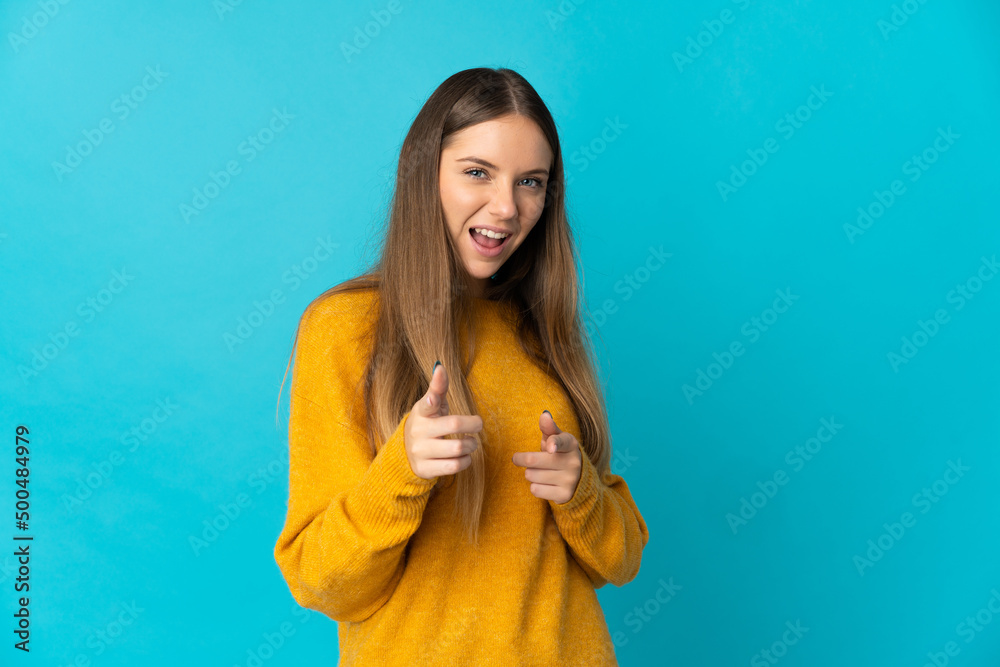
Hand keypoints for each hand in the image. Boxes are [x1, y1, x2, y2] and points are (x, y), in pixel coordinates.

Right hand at [404, 362, 482, 479]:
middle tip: (477, 425)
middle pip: (454, 425)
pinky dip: (466, 461)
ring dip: (471, 445)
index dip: (431, 400)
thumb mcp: (431, 405)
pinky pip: (454, 466)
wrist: (406, 453)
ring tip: (471, 443)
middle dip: (473, 424)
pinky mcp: (424, 469)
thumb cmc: (427, 423)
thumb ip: (438, 388)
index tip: (433, 399)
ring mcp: (420, 451)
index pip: (427, 404)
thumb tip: (440, 367)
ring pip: (457, 448)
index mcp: (421, 412)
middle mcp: (418, 431)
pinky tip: (464, 456)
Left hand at [511, 411, 581, 503]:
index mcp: (570, 444)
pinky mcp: (564, 495)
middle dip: (520, 459)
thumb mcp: (557, 438)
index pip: (561, 441)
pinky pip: (536, 490)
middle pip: (533, 460)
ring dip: (530, 473)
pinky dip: (535, 486)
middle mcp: (573, 462)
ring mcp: (570, 479)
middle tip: (517, 458)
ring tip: (538, 471)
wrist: (578, 479)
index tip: (550, 448)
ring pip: (532, 475)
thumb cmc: (560, 453)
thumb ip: (549, 428)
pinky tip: (542, 483)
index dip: (554, 443)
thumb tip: (544, 415)